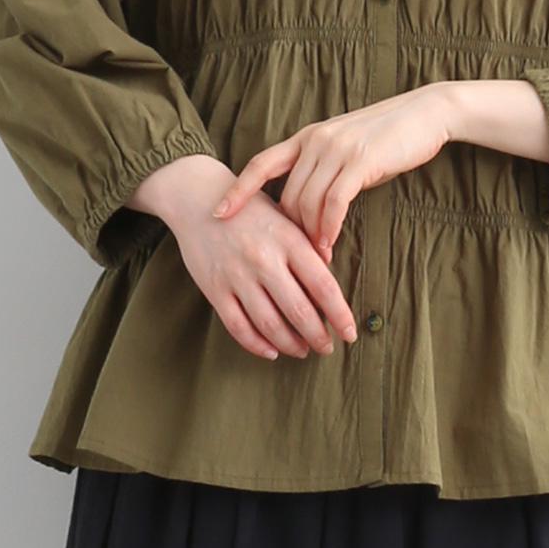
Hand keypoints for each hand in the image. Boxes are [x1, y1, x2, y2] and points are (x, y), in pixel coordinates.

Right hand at [162, 157, 358, 362]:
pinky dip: (257, 345)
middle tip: (327, 348)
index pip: (323, 285)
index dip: (339, 314)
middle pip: (299, 310)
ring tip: (303, 350)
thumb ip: (306, 250)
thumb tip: (330, 290)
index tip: (350, 333)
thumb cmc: (251, 211)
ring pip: (270, 324)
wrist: (198, 197)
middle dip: (318, 336)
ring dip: (291, 344)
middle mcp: (264, 258)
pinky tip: (271, 350)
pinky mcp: (214, 288)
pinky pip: (238, 326)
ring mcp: (237, 274)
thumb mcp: (285, 219)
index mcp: (288, 239)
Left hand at [209, 85, 453, 261]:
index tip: (217, 214)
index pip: (261, 163)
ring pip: (309, 201)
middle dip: (288, 231)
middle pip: (288, 194)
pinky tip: (329, 245)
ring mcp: (337, 148)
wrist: (425, 114)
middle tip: (293, 260)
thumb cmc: (387, 137)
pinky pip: (334, 202)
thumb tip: (305, 209)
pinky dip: (329, 227)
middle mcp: (316, 139)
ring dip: (310, 236)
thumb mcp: (346, 149)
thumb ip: (323, 170)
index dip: (238, 190)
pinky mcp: (360, 160)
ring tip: (315, 261)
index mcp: (307, 136)